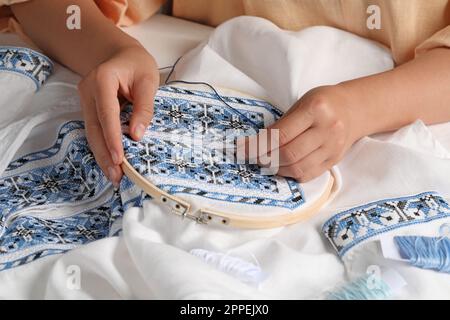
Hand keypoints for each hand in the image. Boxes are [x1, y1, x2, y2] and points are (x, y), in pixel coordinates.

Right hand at [78, 45, 158, 185]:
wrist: (121, 55)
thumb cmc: (137, 65)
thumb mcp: (148, 81)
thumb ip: (144, 106)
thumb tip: (137, 135)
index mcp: (102, 79)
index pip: (107, 113)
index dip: (112, 138)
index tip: (119, 158)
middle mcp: (88, 91)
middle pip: (94, 128)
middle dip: (104, 154)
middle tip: (116, 176)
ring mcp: (85, 101)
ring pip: (91, 133)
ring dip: (102, 155)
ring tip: (114, 177)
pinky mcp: (89, 109)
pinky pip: (95, 130)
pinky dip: (103, 147)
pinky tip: (111, 163)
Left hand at [254, 85, 364, 181]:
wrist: (354, 110)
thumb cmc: (323, 103)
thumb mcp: (302, 103)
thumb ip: (283, 123)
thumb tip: (258, 144)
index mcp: (316, 109)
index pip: (281, 134)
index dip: (258, 145)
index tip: (243, 149)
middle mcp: (327, 129)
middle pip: (289, 154)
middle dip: (265, 158)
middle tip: (253, 157)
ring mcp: (332, 148)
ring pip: (297, 167)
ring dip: (276, 168)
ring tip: (266, 162)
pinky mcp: (334, 161)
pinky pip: (307, 174)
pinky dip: (290, 174)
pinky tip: (281, 167)